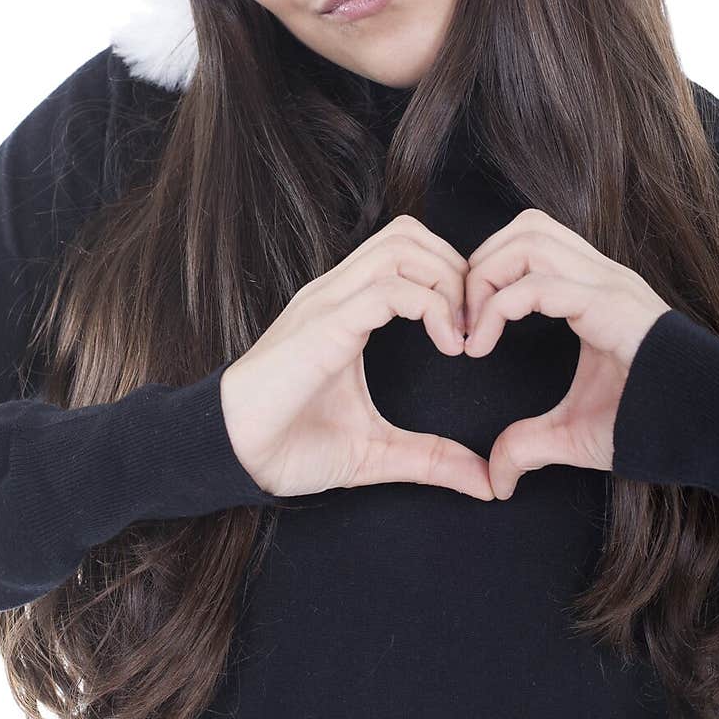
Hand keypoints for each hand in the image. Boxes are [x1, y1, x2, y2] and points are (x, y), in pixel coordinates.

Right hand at [220, 215, 490, 500]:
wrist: (232, 457)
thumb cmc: (290, 446)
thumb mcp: (377, 453)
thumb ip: (431, 459)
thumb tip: (486, 483)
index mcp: (347, 308)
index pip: (407, 251)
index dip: (451, 279)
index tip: (472, 336)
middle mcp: (337, 293)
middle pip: (410, 235)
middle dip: (456, 270)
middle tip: (474, 327)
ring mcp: (329, 303)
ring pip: (401, 247)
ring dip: (446, 282)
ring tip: (459, 335)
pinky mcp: (325, 325)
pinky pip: (388, 289)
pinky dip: (431, 306)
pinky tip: (447, 345)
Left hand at [462, 208, 671, 498]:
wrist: (707, 428)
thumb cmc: (650, 422)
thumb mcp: (575, 434)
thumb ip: (530, 444)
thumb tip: (496, 477)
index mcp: (592, 290)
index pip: (528, 243)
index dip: (486, 274)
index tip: (463, 330)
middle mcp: (601, 275)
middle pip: (524, 226)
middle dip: (480, 265)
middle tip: (459, 321)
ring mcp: (608, 283)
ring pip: (529, 238)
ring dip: (486, 277)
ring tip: (470, 329)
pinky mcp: (611, 304)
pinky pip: (540, 285)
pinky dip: (499, 307)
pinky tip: (482, 344)